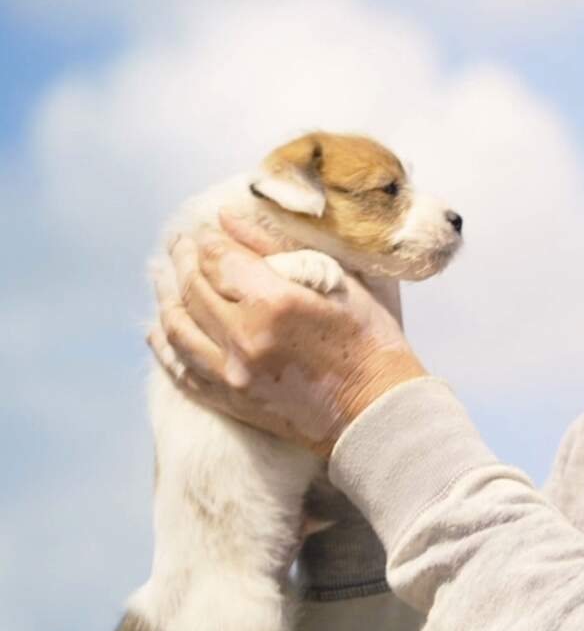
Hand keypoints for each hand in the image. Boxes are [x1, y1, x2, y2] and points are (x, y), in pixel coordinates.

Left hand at [148, 211, 426, 456]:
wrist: (377, 410)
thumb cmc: (369, 341)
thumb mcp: (338, 284)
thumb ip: (277, 251)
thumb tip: (228, 221)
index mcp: (274, 302)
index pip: (219, 259)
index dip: (205, 241)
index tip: (202, 231)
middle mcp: (244, 337)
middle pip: (193, 289)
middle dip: (182, 262)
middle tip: (180, 246)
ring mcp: (233, 373)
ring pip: (177, 329)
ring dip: (166, 298)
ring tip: (163, 279)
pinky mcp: (231, 400)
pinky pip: (182, 370)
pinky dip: (165, 346)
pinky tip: (160, 329)